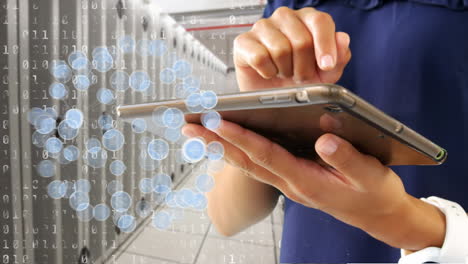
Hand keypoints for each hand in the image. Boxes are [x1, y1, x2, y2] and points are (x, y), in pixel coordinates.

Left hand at [182, 121, 445, 250]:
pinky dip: (238, 152)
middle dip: (216, 143)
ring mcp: (287, 183)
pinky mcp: (290, 178)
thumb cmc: (373, 194)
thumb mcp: (369, 175)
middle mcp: (290, 184)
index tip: (218, 122)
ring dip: (221, 147)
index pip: (266, 156)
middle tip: (189, 126)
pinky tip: (226, 142)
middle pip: (246, 161)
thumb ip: (346, 158)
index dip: (242, 138)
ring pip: (247, 164)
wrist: (376, 214)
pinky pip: (257, 164)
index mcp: (306, 181)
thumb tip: (324, 138)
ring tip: (198, 131)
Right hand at [233, 6, 350, 90]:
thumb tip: (342, 40)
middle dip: (304, 67)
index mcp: (307, 19)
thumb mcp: (325, 73)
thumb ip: (339, 57)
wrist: (271, 96)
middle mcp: (285, 18)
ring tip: (284, 73)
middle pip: (302, 41)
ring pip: (281, 50)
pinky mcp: (244, 42)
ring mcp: (263, 27)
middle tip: (300, 76)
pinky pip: (260, 57)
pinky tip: (268, 72)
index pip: (320, 21)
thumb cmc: (297, 79)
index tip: (327, 66)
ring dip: (285, 70)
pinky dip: (267, 72)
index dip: (326, 46)